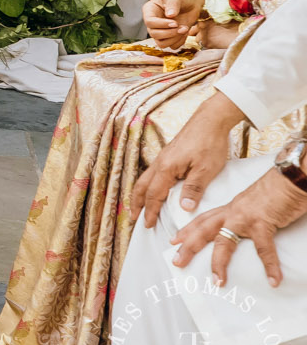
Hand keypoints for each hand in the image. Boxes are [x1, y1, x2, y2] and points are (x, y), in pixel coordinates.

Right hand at [136, 96, 246, 227]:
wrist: (210, 120)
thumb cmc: (209, 143)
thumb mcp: (206, 169)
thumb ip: (194, 188)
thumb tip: (185, 208)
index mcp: (167, 168)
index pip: (154, 195)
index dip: (150, 211)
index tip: (147, 224)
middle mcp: (160, 163)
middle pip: (142, 186)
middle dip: (137, 203)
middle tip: (134, 218)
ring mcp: (163, 157)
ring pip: (145, 179)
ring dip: (140, 193)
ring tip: (139, 204)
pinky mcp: (169, 154)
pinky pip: (152, 173)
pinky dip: (148, 184)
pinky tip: (154, 187)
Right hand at [144, 0, 207, 49]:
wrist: (194, 1)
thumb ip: (172, 4)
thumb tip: (169, 15)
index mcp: (150, 10)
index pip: (149, 22)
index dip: (161, 25)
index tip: (175, 23)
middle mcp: (153, 22)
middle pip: (154, 34)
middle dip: (170, 33)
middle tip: (183, 27)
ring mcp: (161, 30)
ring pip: (161, 43)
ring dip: (174, 39)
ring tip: (185, 29)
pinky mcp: (170, 37)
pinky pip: (172, 46)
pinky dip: (179, 42)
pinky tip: (185, 32)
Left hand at [171, 169, 306, 286]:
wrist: (290, 176)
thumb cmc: (276, 189)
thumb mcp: (254, 204)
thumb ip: (247, 215)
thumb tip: (246, 228)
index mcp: (231, 208)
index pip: (203, 219)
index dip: (187, 229)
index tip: (173, 240)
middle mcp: (233, 212)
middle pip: (203, 230)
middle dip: (188, 246)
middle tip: (176, 261)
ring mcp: (245, 217)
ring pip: (224, 242)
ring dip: (219, 263)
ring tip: (217, 282)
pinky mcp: (263, 222)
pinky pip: (264, 249)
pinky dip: (271, 266)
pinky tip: (274, 280)